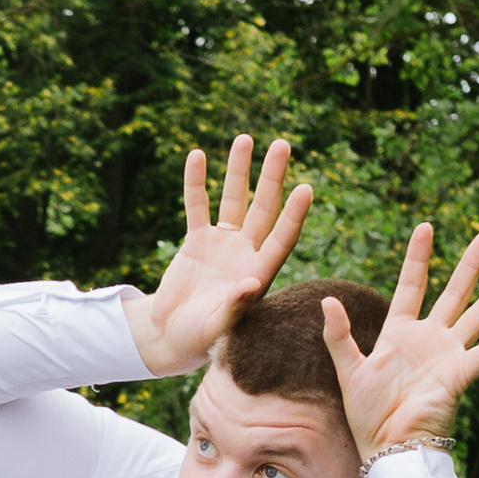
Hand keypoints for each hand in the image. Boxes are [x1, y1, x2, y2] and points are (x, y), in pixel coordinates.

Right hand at [122, 137, 313, 375]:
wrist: (173, 334)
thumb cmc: (200, 338)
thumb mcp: (218, 328)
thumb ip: (235, 306)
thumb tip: (252, 283)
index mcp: (258, 273)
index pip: (282, 239)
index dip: (293, 216)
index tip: (305, 190)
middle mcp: (246, 252)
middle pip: (264, 208)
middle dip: (272, 178)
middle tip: (282, 146)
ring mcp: (222, 243)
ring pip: (234, 200)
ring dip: (239, 171)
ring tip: (245, 139)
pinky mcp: (197, 240)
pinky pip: (197, 206)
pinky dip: (196, 184)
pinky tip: (197, 156)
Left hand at [323, 224, 478, 461]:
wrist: (388, 447)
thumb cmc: (367, 415)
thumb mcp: (349, 371)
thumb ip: (339, 336)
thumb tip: (327, 300)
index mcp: (399, 334)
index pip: (411, 286)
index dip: (418, 258)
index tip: (426, 227)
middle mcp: (428, 339)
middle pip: (454, 292)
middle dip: (471, 264)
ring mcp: (448, 355)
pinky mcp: (460, 374)